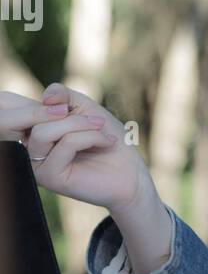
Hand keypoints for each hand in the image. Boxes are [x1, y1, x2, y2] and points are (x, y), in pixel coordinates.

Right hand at [0, 82, 153, 212]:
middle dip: (65, 111)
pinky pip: (64, 145)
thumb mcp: (84, 107)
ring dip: (79, 125)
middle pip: (28, 118)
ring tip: (101, 129)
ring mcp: (36, 164)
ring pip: (43, 132)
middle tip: (97, 119)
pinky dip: (89, 137)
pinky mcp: (49, 177)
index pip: (10, 106)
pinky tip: (106, 142)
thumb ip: (63, 96)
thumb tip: (46, 98)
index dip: (33, 100)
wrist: (130, 170)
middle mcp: (27, 147)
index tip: (69, 106)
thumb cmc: (106, 136)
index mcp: (31, 127)